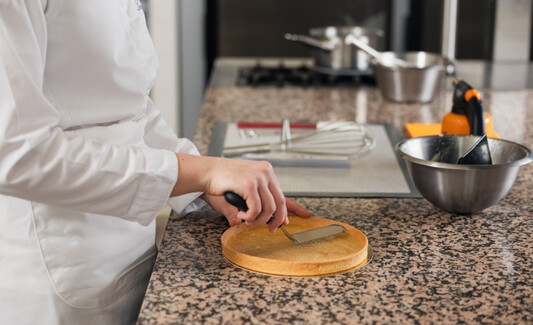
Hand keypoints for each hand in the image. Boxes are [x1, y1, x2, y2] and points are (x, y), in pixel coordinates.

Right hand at [171, 154, 293, 230]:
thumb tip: (267, 222)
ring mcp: (258, 176)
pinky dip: (250, 216)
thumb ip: (254, 208)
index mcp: (265, 172)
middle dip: (276, 220)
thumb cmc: (219, 183)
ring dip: (258, 220)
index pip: (283, 192)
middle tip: (270, 230)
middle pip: (280, 202)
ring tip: (247, 221)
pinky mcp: (249, 183)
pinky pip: (257, 208)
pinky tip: (241, 215)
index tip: (304, 215)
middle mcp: (265, 172)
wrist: (203, 173)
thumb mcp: (240, 197)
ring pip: (270, 208)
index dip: (293, 207)